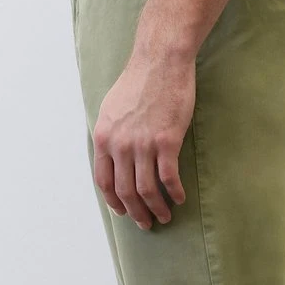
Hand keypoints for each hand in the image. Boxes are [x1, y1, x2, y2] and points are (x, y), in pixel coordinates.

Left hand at [92, 47, 194, 229]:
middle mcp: (121, 145)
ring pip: (147, 190)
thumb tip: (112, 157)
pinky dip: (174, 193)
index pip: (104, 181)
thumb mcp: (111, 109)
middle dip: (136, 213)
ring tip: (165, 216)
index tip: (123, 212)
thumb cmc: (139, 82)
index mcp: (105, 138)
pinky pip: (168, 178)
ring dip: (156, 208)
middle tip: (146, 223)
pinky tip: (180, 198)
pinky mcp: (167, 142)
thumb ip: (110, 135)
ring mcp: (143, 144)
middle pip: (126, 192)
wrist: (160, 61)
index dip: (114, 202)